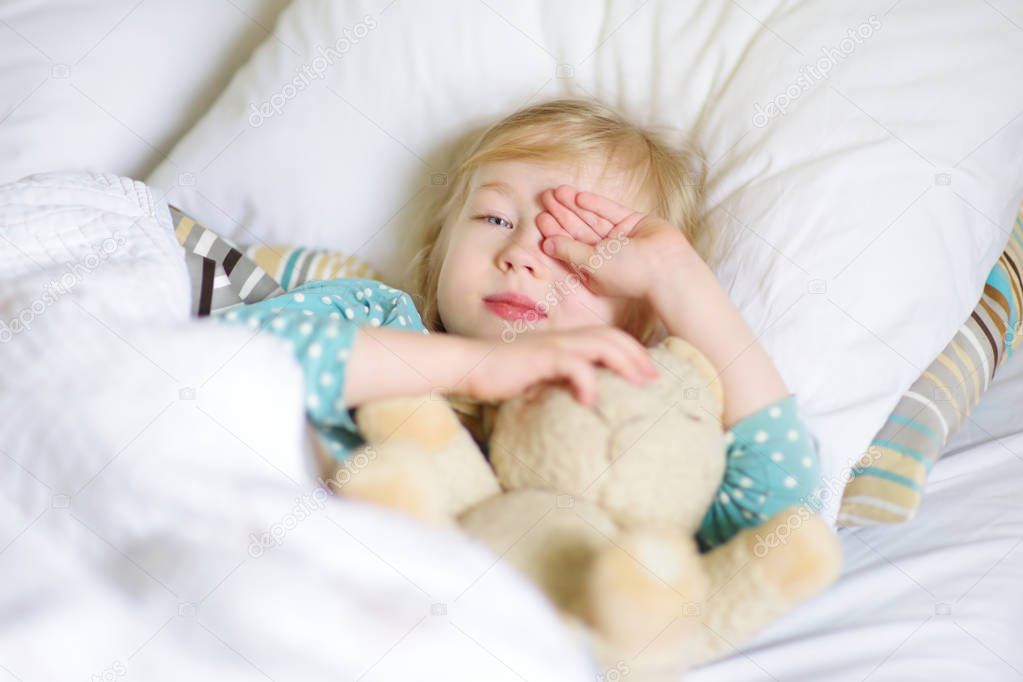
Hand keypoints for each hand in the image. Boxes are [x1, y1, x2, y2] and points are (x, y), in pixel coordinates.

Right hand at [459, 326, 658, 407]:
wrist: (470, 366)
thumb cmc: (503, 373)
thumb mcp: (540, 375)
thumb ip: (563, 377)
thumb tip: (584, 394)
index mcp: (566, 340)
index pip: (609, 337)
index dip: (632, 351)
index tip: (649, 371)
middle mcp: (564, 338)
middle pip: (612, 338)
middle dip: (637, 356)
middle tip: (655, 378)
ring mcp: (553, 346)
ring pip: (600, 346)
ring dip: (624, 363)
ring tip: (639, 384)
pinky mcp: (540, 359)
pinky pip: (572, 366)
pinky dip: (586, 381)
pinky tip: (591, 401)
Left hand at [536, 185, 692, 299]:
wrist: (667, 267)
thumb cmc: (628, 273)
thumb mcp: (591, 263)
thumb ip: (569, 251)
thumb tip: (546, 244)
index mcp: (595, 271)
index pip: (571, 248)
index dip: (555, 233)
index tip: (541, 218)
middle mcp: (607, 255)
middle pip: (579, 231)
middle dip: (563, 214)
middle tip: (544, 197)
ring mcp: (621, 238)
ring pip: (593, 219)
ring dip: (575, 205)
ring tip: (557, 191)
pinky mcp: (634, 222)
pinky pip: (610, 212)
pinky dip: (595, 204)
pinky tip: (578, 196)